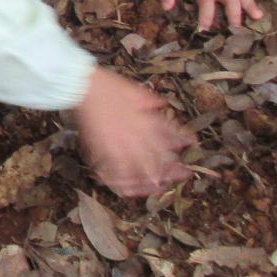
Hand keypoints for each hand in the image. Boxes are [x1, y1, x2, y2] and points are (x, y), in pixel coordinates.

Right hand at [76, 68, 192, 197]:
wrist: (85, 87)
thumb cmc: (108, 86)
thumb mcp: (135, 90)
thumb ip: (150, 100)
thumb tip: (162, 104)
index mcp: (146, 120)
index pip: (169, 133)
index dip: (181, 140)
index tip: (191, 144)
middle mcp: (138, 135)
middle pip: (159, 157)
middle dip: (173, 168)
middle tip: (184, 175)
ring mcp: (122, 145)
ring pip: (141, 170)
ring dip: (152, 180)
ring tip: (159, 188)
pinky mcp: (105, 151)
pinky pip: (118, 173)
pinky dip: (124, 183)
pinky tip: (130, 190)